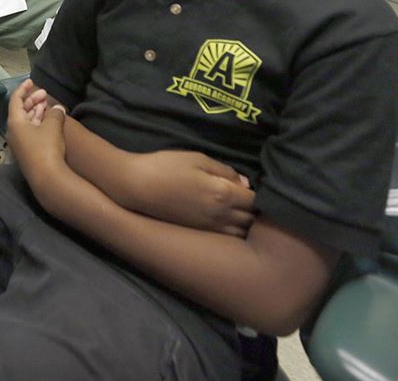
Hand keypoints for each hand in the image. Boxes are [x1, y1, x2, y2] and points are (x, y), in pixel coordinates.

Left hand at [7, 80, 67, 186]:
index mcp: (14, 122)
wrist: (47, 178)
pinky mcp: (27, 152)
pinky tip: (48, 120)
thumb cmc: (47, 148)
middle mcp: (13, 132)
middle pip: (20, 111)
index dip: (23, 89)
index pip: (15, 100)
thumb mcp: (52, 126)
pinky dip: (37, 123)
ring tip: (47, 105)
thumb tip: (58, 108)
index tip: (31, 81)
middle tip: (44, 94)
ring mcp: (20, 143)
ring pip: (26, 122)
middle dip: (32, 100)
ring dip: (36, 111)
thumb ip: (55, 113)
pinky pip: (30, 131)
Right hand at [122, 151, 254, 237]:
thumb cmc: (165, 167)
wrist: (135, 188)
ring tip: (242, 212)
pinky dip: (233, 231)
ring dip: (246, 223)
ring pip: (241, 233)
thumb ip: (224, 171)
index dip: (261, 194)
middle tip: (252, 199)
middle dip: (256, 210)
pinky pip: (226, 238)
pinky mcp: (199, 234)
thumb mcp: (197, 159)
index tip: (257, 186)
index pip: (255, 200)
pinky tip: (227, 221)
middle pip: (251, 219)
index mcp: (223, 194)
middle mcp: (220, 216)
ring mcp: (209, 229)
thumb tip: (245, 183)